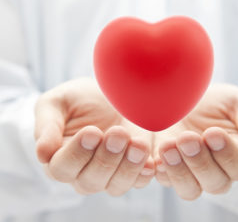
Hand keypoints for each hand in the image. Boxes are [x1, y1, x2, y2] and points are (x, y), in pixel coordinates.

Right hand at [34, 78, 154, 195]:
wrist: (107, 95)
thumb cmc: (79, 99)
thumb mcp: (56, 103)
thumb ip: (47, 125)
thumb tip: (42, 153)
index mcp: (59, 158)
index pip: (62, 168)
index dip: (77, 154)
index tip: (92, 131)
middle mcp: (83, 172)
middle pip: (91, 180)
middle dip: (106, 158)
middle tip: (118, 133)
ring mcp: (109, 174)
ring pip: (116, 185)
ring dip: (128, 167)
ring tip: (138, 143)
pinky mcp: (131, 169)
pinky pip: (138, 181)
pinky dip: (144, 173)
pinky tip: (151, 160)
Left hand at [154, 84, 237, 199]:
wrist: (188, 98)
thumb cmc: (218, 102)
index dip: (227, 154)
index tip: (212, 132)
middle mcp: (218, 171)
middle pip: (215, 182)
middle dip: (200, 161)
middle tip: (187, 137)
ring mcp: (192, 173)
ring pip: (190, 189)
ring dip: (178, 170)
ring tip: (168, 146)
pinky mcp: (170, 169)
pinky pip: (165, 180)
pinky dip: (161, 170)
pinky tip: (155, 155)